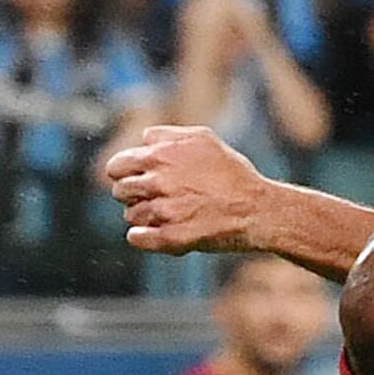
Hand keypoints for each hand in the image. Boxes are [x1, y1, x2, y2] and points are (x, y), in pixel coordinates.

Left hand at [104, 122, 274, 252]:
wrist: (256, 209)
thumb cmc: (232, 173)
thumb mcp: (203, 139)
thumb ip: (167, 135)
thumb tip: (143, 139)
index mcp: (161, 155)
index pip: (116, 166)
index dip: (122, 174)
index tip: (133, 180)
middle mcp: (158, 181)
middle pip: (120, 191)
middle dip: (132, 195)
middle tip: (153, 198)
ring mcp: (164, 211)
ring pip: (130, 216)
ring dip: (144, 216)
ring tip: (167, 215)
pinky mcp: (171, 237)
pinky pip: (136, 239)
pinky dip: (142, 237)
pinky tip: (157, 232)